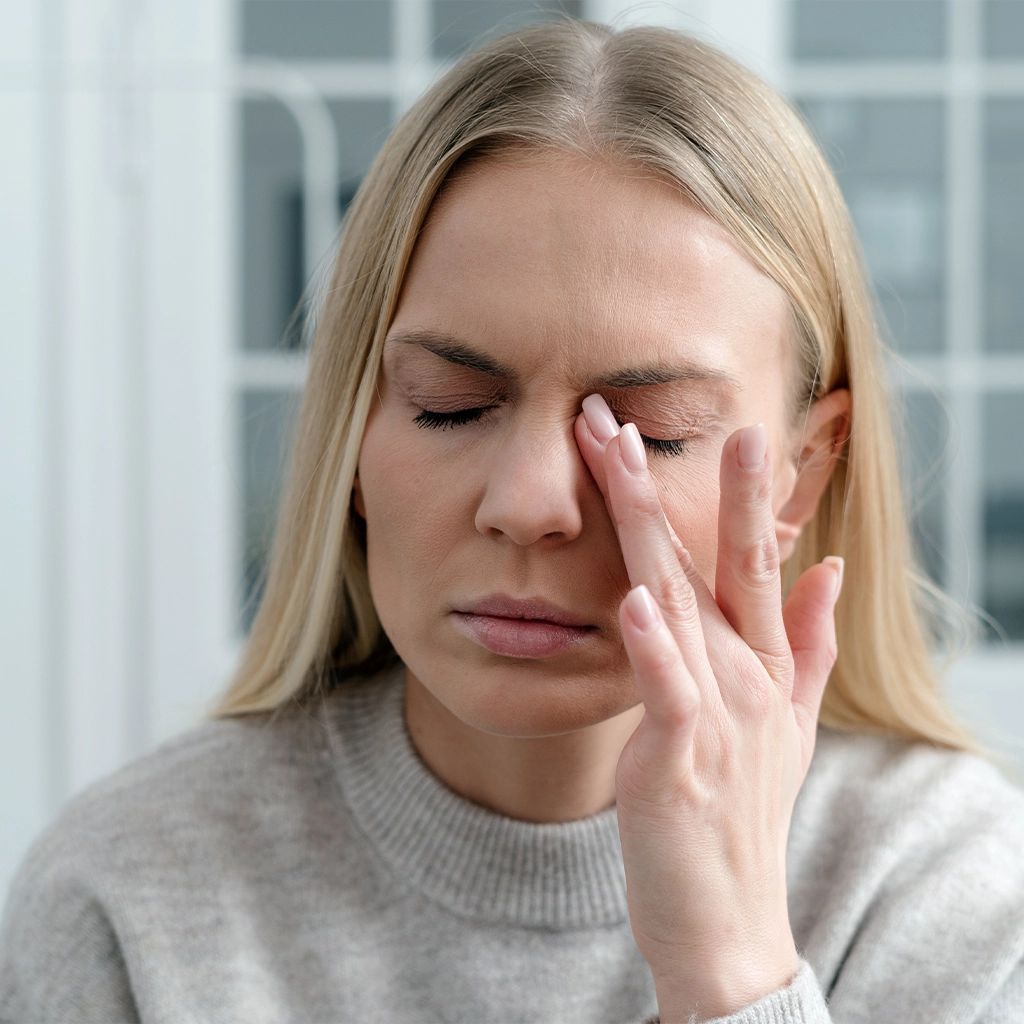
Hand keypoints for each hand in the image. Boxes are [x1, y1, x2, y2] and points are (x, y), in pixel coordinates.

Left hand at [575, 394, 842, 1019]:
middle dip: (676, 480)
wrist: (729, 923)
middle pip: (711, 560)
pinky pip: (668, 690)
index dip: (736, 490)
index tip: (721, 424)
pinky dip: (652, 644)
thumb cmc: (741, 814)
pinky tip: (635, 598)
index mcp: (763, 662)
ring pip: (680, 601)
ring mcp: (718, 714)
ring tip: (620, 457)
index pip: (748, 558)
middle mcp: (747, 675)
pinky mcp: (682, 759)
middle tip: (631, 410)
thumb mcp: (786, 724)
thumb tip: (830, 569)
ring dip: (650, 528)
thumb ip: (809, 643)